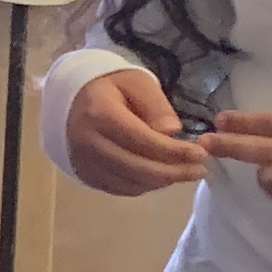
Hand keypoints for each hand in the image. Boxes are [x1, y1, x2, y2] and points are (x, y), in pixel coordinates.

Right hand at [67, 68, 209, 197]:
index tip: (201, 154)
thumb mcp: (136, 82)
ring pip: (130, 183)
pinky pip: (119, 188)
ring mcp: (83, 162)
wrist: (70, 99)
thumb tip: (171, 133)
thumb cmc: (108, 87)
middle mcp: (88, 143)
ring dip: (161, 182)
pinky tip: (160, 177)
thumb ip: (156, 106)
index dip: (174, 151)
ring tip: (184, 173)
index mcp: (100, 115)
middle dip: (173, 172)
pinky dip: (144, 186)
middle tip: (200, 170)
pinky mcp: (84, 174)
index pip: (143, 140)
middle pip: (137, 167)